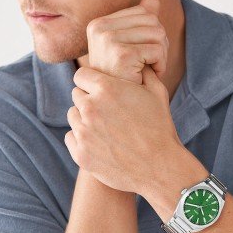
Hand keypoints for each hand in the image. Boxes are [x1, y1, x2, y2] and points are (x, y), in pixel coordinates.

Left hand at [65, 63, 183, 194]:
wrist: (160, 167)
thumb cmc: (161, 129)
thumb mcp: (157, 94)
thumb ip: (143, 74)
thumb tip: (138, 65)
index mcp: (107, 89)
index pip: (81, 75)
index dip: (92, 82)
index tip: (100, 90)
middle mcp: (90, 107)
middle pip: (77, 95)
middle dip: (90, 100)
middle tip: (109, 113)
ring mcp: (84, 132)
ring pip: (73, 117)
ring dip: (85, 120)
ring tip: (107, 130)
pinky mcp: (81, 154)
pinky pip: (71, 138)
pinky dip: (82, 140)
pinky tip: (101, 144)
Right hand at [86, 0, 167, 83]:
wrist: (118, 108)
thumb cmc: (125, 80)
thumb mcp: (131, 48)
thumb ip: (140, 23)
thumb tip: (153, 0)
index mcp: (99, 24)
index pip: (144, 12)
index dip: (153, 34)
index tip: (145, 55)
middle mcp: (100, 28)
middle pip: (153, 21)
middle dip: (160, 44)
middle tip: (152, 64)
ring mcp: (108, 40)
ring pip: (158, 34)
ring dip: (162, 56)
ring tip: (150, 70)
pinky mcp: (121, 54)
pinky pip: (158, 50)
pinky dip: (161, 65)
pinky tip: (150, 76)